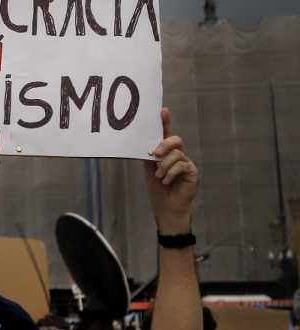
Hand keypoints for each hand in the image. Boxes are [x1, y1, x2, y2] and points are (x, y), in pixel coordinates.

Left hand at [145, 108, 198, 233]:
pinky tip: (165, 181)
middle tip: (155, 154)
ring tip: (159, 176)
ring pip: (176, 154)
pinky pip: (182, 165)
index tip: (163, 110)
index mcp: (166, 153)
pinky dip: (170, 173)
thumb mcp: (148, 170)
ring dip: (164, 165)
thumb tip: (147, 146)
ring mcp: (186, 163)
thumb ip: (149, 157)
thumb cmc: (157, 190)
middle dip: (164, 144)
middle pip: (175, 140)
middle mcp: (177, 155)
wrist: (166, 208)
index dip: (165, 122)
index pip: (166, 135)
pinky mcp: (192, 172)